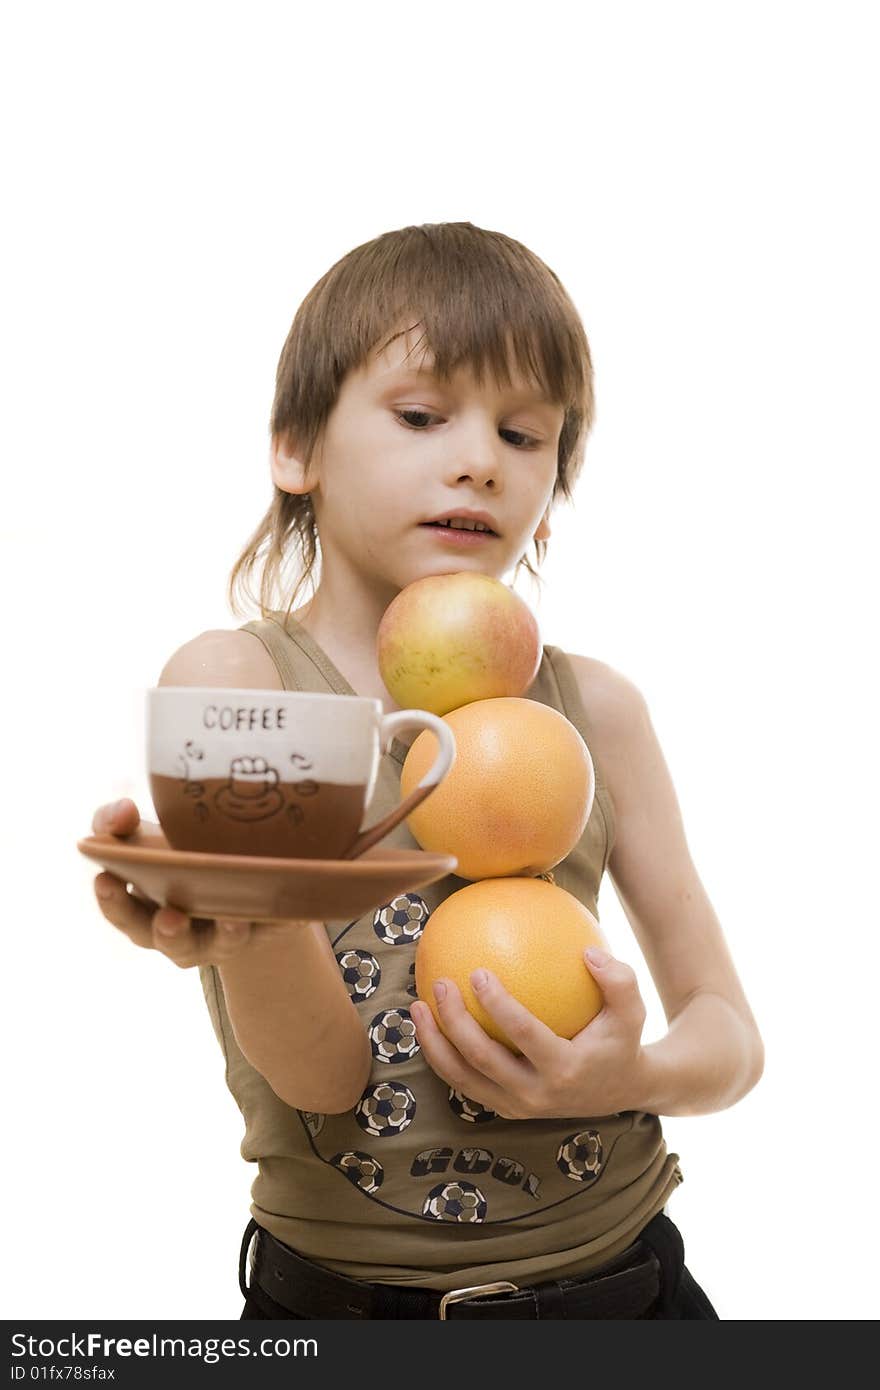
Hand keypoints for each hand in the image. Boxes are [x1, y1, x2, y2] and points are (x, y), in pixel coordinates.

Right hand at [91, 798, 295, 967]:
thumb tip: (122, 812)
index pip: (122, 914)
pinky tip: (294, 908)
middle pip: (172, 942)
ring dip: (228, 933)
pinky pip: (276, 929)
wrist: (231, 869)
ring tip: (233, 917)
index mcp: (145, 915)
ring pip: (224, 943)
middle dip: (169, 933)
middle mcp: (183, 935)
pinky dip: (284, 921)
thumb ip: (115, 821)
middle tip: (170, 917)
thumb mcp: (140, 836)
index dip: (112, 901)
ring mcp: (224, 938)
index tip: (106, 879)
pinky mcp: (266, 930)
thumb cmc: (172, 853)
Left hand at [410, 949, 647, 1118]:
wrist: (621, 1092)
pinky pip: (463, 1083)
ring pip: (462, 1078)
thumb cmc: (622, 1041)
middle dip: (454, 1022)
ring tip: (417, 1006)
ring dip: (434, 1043)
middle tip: (440, 984)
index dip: (498, 1005)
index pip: (523, 1035)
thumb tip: (589, 952)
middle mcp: (535, 1094)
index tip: (478, 971)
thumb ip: (619, 981)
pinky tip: (428, 1024)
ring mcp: (516, 1106)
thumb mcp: (633, 1012)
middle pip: (481, 1059)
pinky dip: (440, 1057)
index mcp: (563, 1069)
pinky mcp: (504, 1108)